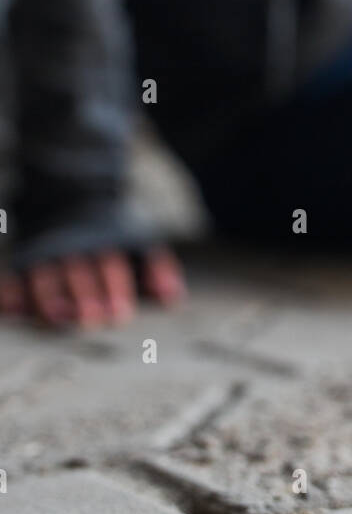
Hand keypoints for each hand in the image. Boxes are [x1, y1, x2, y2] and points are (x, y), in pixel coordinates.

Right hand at [0, 246, 184, 327]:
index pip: (111, 265)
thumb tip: (172, 298)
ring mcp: (47, 251)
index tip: (120, 314)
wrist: (74, 193)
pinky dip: (11, 292)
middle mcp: (75, 246)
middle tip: (91, 320)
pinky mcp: (24, 259)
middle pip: (79, 271)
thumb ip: (156, 269)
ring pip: (45, 273)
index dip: (115, 289)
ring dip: (48, 296)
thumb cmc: (112, 234)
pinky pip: (14, 276)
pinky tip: (11, 310)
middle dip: (85, 296)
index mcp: (105, 242)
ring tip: (54, 319)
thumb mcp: (138, 242)